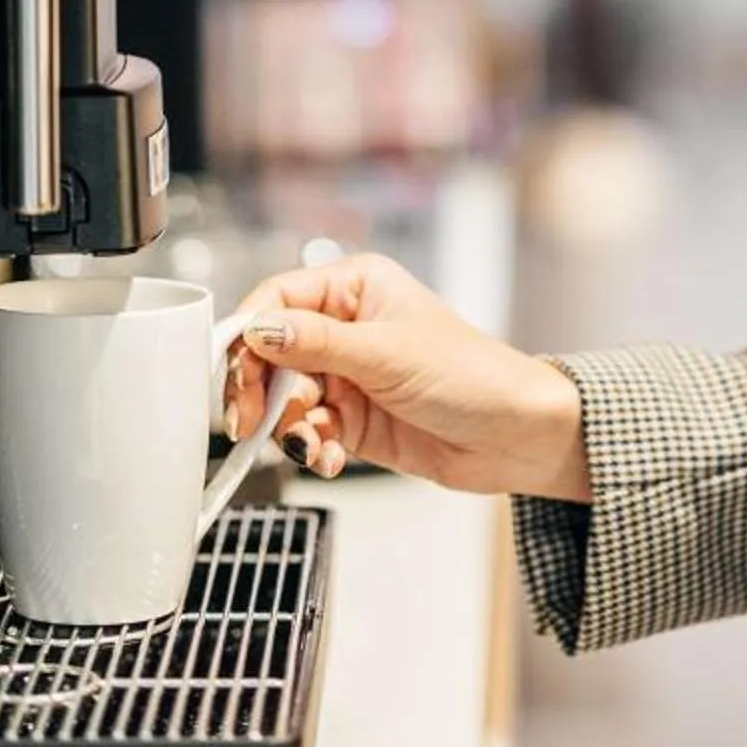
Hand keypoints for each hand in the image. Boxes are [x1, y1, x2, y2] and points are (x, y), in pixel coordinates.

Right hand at [224, 253, 588, 501]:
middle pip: (269, 353)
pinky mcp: (351, 419)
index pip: (276, 300)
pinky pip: (306, 431)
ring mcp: (347, 375)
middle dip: (260, 391)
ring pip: (283, 398)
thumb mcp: (388, 354)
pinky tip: (331, 458)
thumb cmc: (473, 376)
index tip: (231, 373)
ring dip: (289, 427)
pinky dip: (311, 448)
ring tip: (315, 445)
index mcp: (354, 287)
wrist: (515, 436)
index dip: (247, 335)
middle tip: (250, 423)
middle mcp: (344, 327)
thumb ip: (316, 343)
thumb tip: (257, 329)